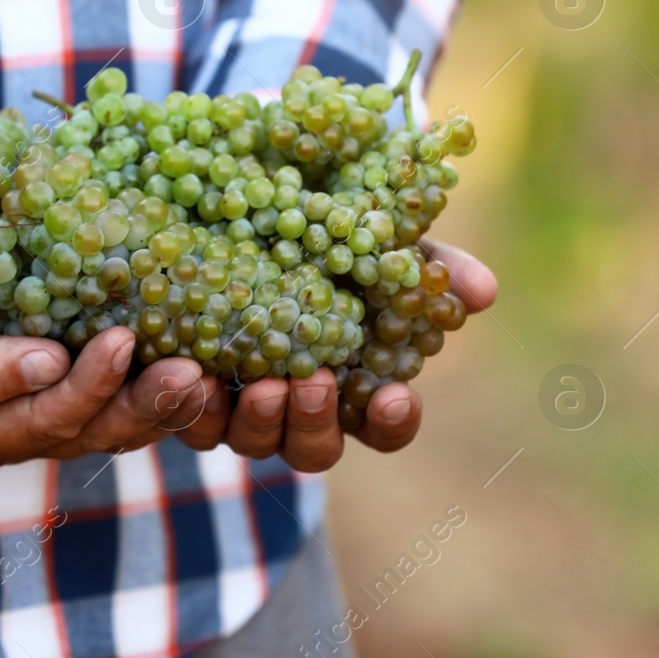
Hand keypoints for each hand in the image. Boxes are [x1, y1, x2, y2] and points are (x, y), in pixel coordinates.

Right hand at [0, 240, 222, 469]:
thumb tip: (45, 367)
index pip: (45, 421)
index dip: (88, 387)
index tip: (122, 341)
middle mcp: (22, 435)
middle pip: (96, 431)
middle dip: (147, 405)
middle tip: (192, 371)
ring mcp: (55, 413)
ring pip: (121, 421)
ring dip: (168, 401)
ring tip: (209, 371)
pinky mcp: (78, 382)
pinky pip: (125, 392)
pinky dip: (160, 378)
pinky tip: (202, 352)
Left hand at [174, 240, 496, 471]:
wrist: (226, 209)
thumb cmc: (321, 233)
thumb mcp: (375, 238)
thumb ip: (428, 265)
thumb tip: (483, 290)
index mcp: (351, 385)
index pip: (384, 427)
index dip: (392, 422)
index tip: (400, 398)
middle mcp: (293, 410)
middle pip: (310, 448)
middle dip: (312, 421)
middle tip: (313, 383)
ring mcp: (233, 408)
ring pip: (243, 440)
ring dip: (246, 418)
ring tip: (247, 379)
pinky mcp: (176, 392)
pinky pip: (175, 416)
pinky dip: (177, 400)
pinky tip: (182, 367)